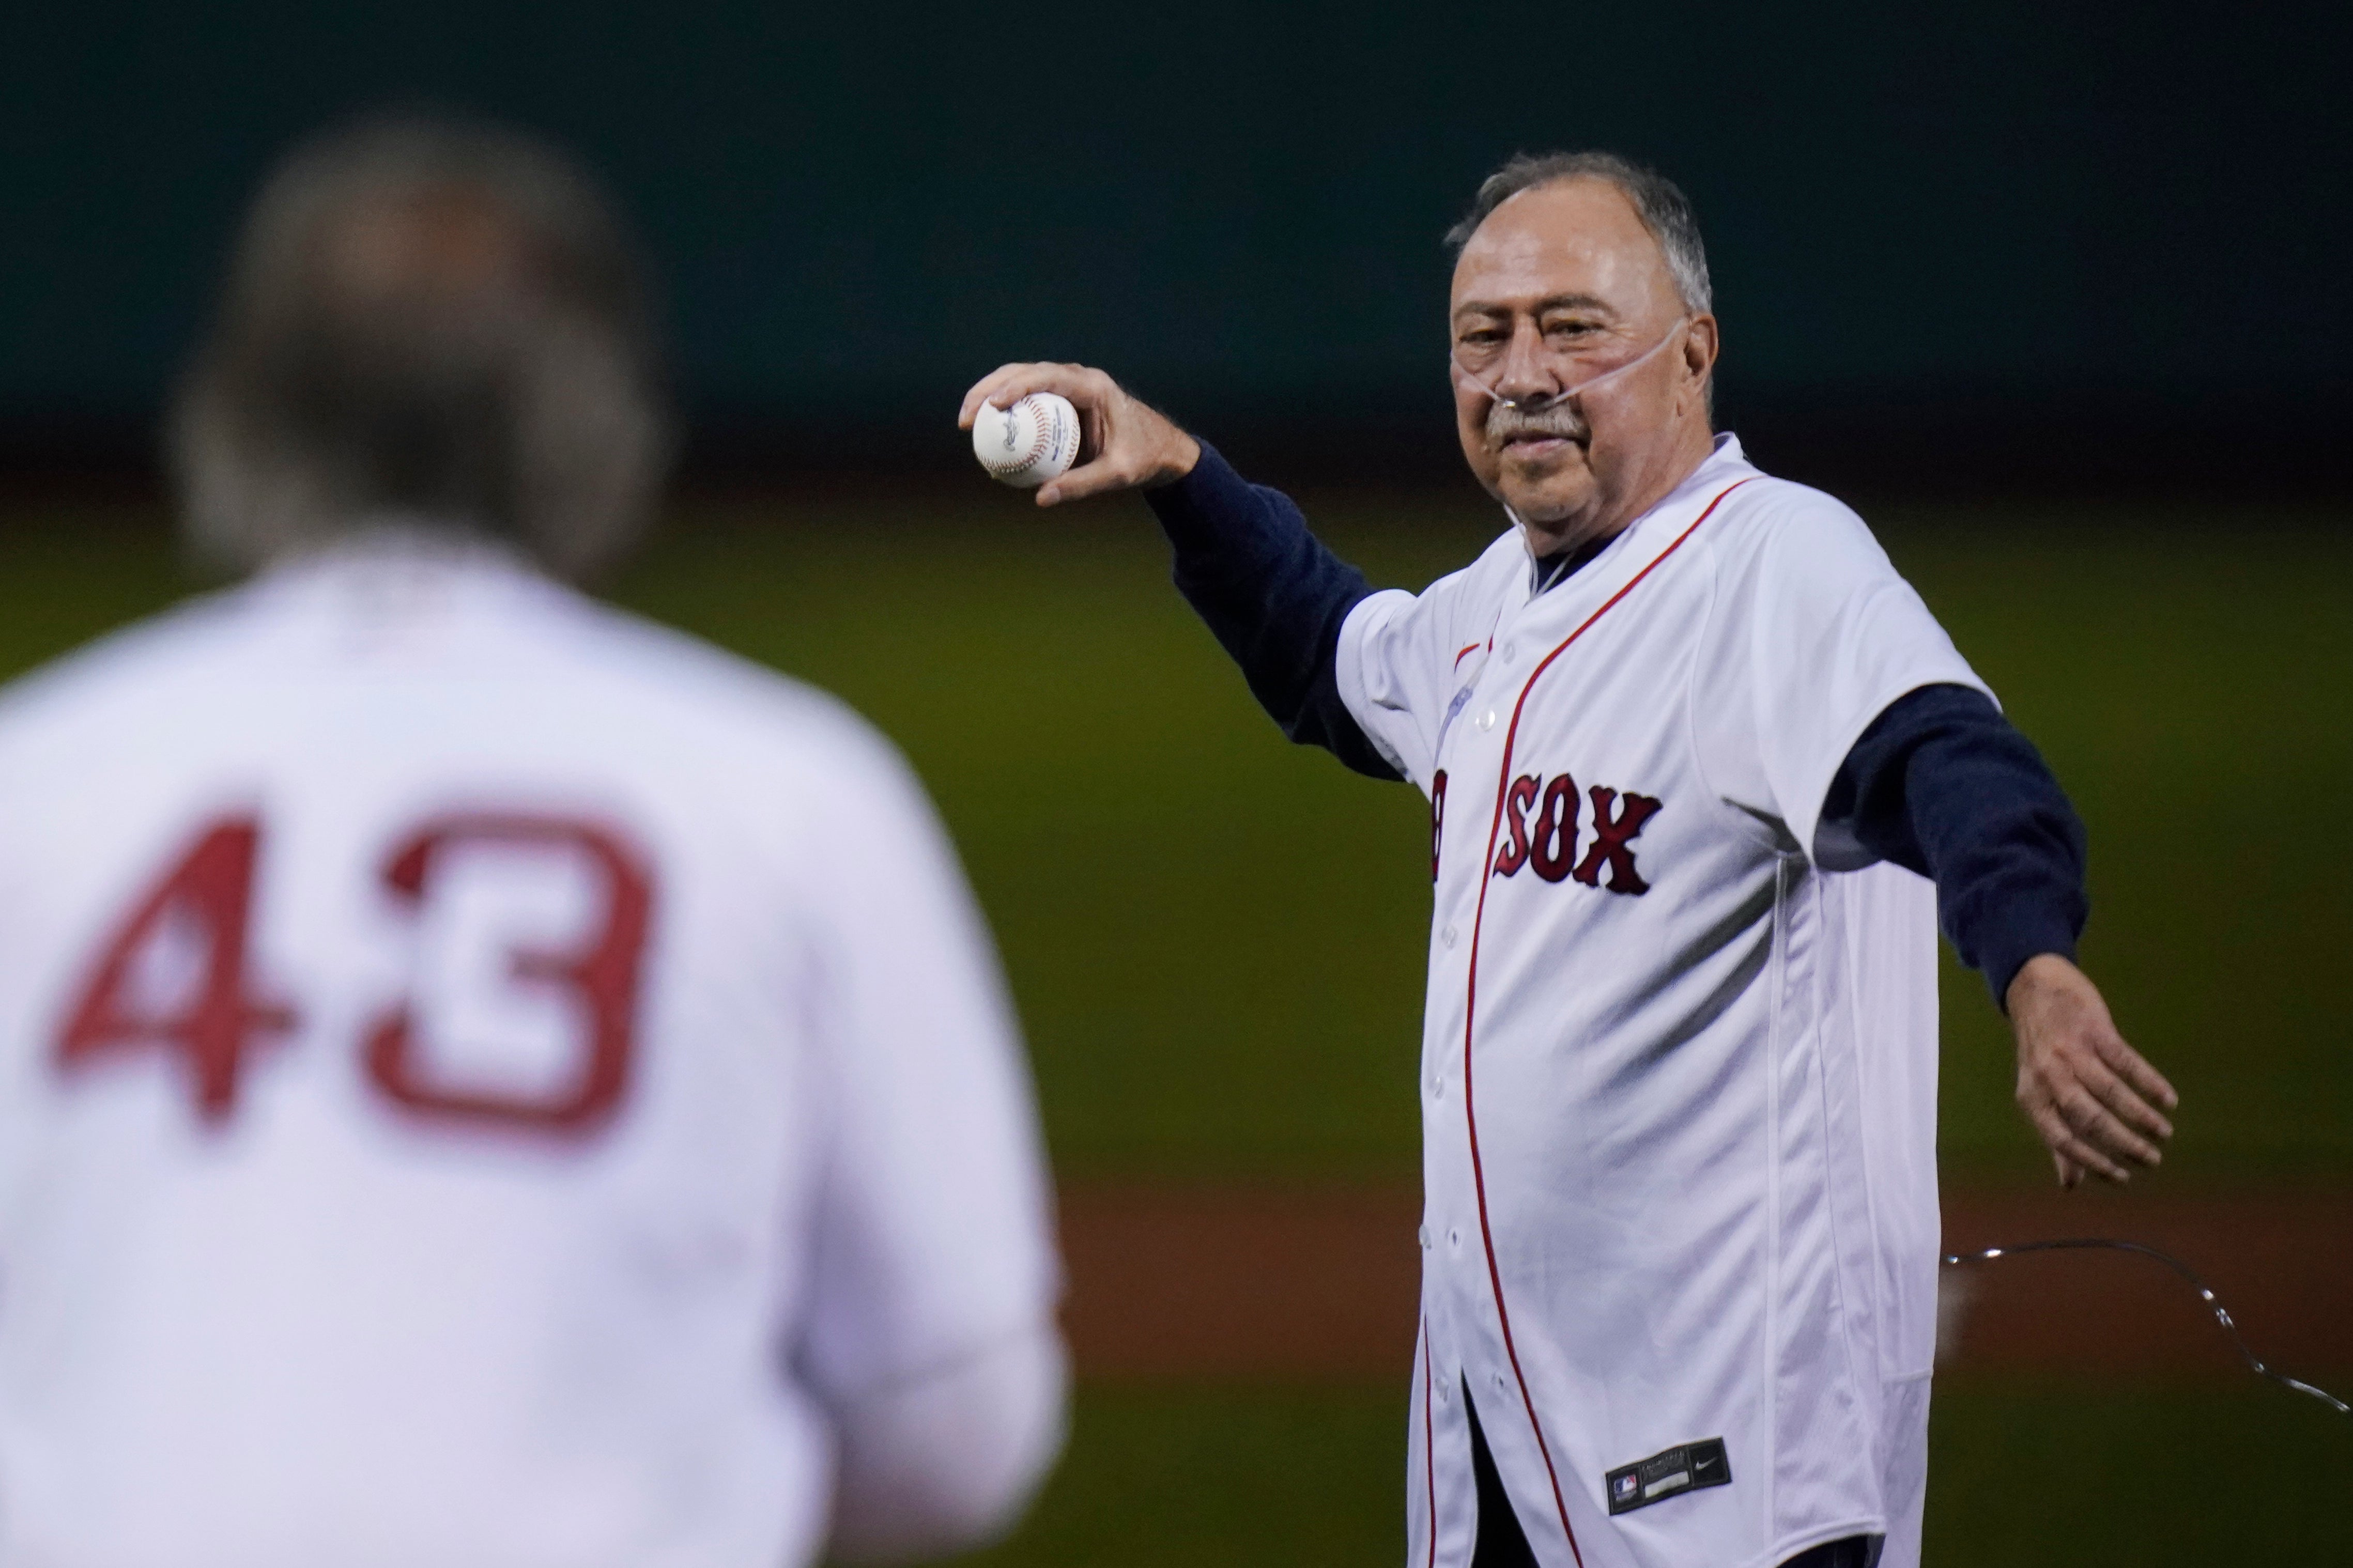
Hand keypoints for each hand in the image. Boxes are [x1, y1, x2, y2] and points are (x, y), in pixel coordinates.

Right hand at [958, 363, 1199, 505]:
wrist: (1162, 447)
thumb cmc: (1143, 458)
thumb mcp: (1116, 474)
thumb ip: (1081, 485)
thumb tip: (1040, 498)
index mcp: (1093, 387)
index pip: (1047, 377)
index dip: (1015, 386)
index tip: (991, 405)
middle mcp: (1079, 378)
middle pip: (1025, 372)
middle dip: (989, 389)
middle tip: (965, 418)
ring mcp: (1070, 385)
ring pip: (1022, 379)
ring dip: (991, 394)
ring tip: (966, 421)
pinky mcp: (1064, 397)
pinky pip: (1030, 398)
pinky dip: (1007, 409)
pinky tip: (987, 431)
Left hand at [2006, 954, 2177, 1188]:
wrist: (2034, 989)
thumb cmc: (2041, 1052)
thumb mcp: (2038, 1092)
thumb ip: (2056, 1137)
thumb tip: (2071, 1185)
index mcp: (2032, 1097)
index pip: (2060, 1138)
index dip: (2092, 1161)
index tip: (2123, 1178)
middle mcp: (2048, 1076)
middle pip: (2088, 1118)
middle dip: (2123, 1143)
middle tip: (2152, 1160)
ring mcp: (2071, 1051)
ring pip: (2110, 1091)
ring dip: (2140, 1116)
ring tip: (2164, 1134)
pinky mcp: (2094, 1029)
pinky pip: (2126, 1061)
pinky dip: (2149, 1082)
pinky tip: (2168, 1100)